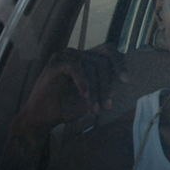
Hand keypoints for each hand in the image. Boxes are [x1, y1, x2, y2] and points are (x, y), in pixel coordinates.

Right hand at [12, 46, 130, 136]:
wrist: (43, 118)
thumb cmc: (68, 107)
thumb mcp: (93, 96)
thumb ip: (105, 85)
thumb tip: (123, 80)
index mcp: (86, 58)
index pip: (109, 51)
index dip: (119, 63)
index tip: (126, 81)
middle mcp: (77, 54)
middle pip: (102, 61)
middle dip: (107, 85)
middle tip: (107, 106)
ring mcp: (65, 56)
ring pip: (90, 65)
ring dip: (95, 89)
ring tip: (94, 109)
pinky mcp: (55, 63)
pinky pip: (74, 66)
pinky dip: (82, 81)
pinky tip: (84, 95)